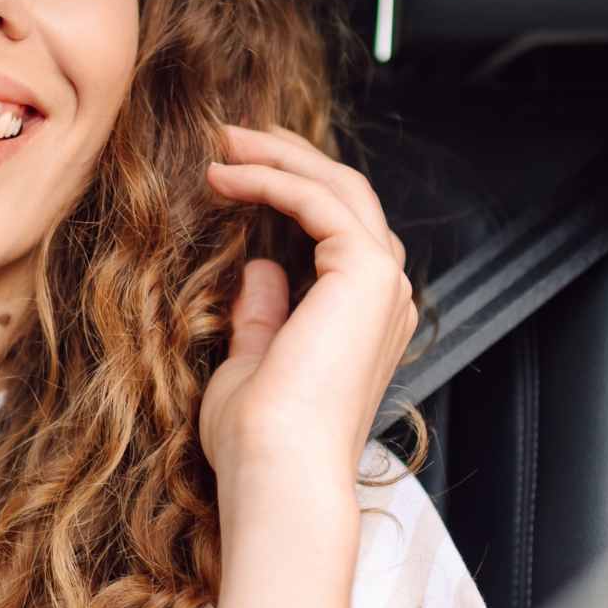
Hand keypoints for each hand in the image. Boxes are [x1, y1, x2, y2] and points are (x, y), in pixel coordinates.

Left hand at [197, 123, 416, 491]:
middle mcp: (384, 298)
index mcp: (365, 321)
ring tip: (223, 141)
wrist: (277, 472)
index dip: (290, 190)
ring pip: (338, 186)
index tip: (234, 170)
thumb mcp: (252, 366)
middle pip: (346, 196)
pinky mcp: (364, 272)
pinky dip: (273, 178)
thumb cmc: (259, 442)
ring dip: (279, 156)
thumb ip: (263, 317)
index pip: (338, 231)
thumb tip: (262, 270)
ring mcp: (382, 284)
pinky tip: (226, 175)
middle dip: (288, 157)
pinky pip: (318, 199)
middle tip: (232, 135)